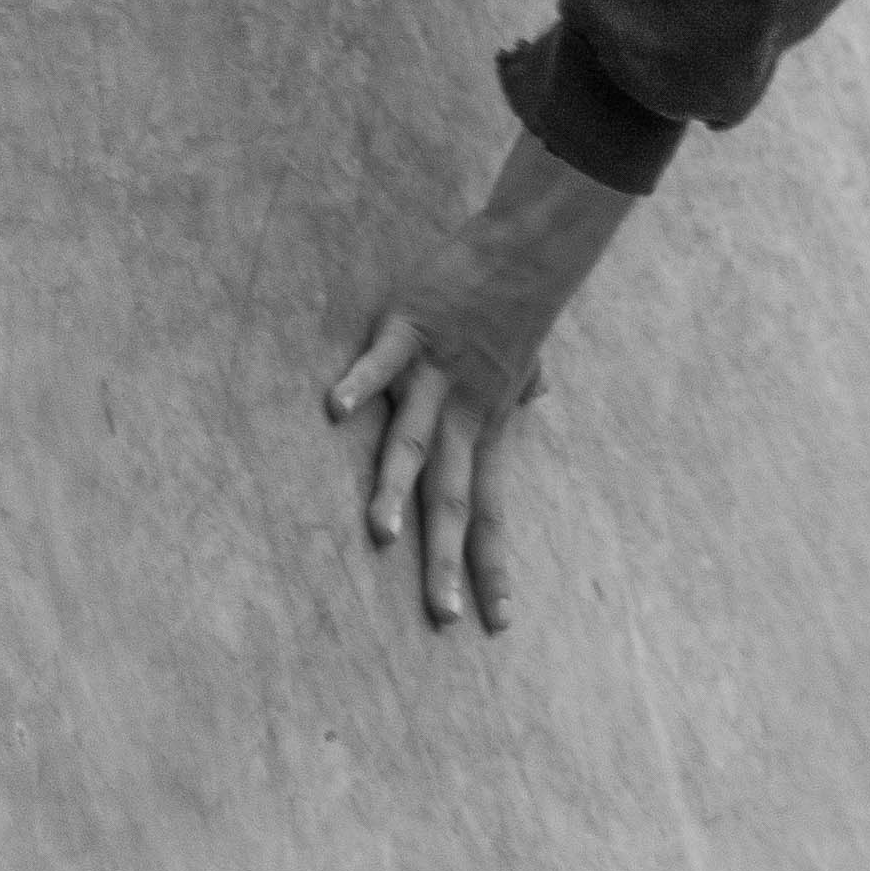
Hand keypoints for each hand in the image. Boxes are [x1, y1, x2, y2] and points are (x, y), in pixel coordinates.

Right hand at [326, 131, 635, 635]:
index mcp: (486, 426)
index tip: (497, 622)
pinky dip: (361, 382)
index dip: (492, 564)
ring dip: (395, 486)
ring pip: (412, 438)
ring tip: (379, 531)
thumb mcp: (526, 360)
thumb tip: (534, 399)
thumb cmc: (518, 307)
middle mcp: (463, 411)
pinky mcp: (412, 329)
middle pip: (453, 495)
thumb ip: (522, 388)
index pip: (491, 508)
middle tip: (441, 615)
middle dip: (445, 556)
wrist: (528, 248)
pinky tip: (335, 408)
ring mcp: (437, 372)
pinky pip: (382, 361)